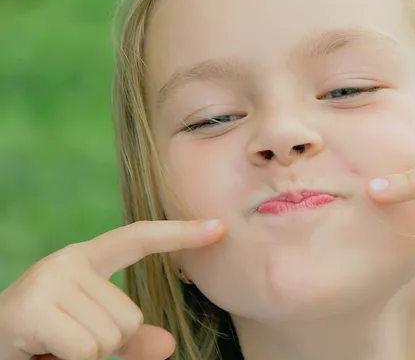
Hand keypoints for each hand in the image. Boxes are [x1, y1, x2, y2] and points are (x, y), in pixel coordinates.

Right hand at [0, 219, 223, 359]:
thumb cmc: (44, 336)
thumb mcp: (90, 330)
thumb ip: (129, 336)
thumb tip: (169, 345)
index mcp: (86, 259)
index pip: (139, 238)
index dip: (179, 233)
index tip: (219, 228)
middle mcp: (68, 260)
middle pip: (130, 315)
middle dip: (107, 340)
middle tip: (68, 339)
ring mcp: (51, 280)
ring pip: (111, 335)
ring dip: (89, 352)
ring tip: (56, 343)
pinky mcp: (35, 307)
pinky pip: (88, 349)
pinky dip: (73, 359)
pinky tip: (46, 349)